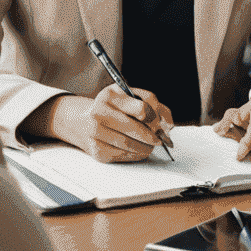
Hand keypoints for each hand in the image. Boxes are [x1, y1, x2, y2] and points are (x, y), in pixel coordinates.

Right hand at [26, 85, 173, 162]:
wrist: (81, 121)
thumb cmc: (112, 107)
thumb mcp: (130, 96)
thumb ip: (154, 105)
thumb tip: (169, 125)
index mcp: (111, 95)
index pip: (142, 109)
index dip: (155, 119)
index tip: (158, 123)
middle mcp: (99, 112)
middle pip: (137, 130)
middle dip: (153, 137)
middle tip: (159, 139)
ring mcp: (96, 132)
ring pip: (131, 145)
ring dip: (146, 148)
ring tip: (150, 145)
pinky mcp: (96, 150)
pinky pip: (123, 155)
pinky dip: (135, 155)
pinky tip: (137, 150)